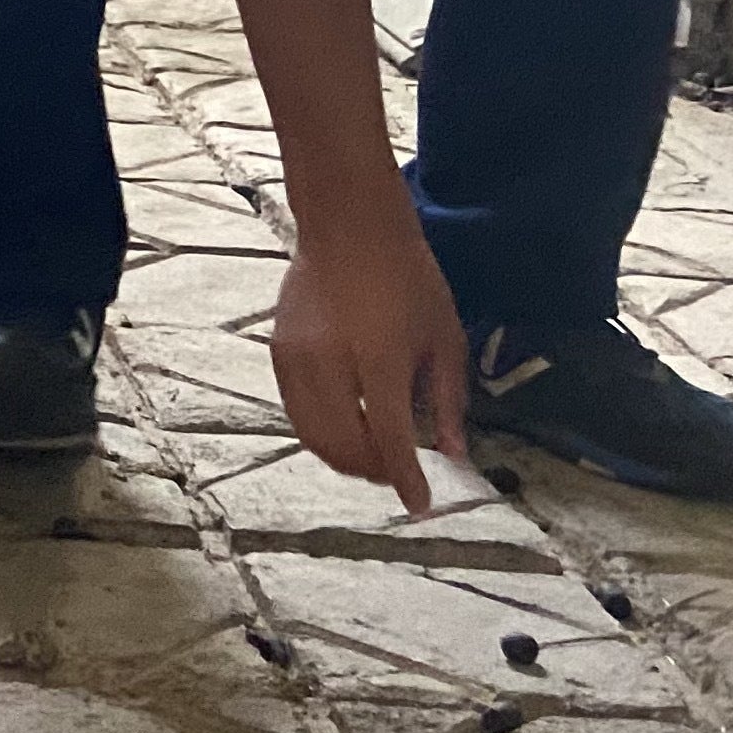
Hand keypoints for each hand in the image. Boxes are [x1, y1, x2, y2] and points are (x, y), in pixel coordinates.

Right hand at [270, 229, 469, 511]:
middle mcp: (330, 362)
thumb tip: (455, 455)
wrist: (349, 227)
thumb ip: (449, 400)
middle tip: (399, 475)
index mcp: (379, 357)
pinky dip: (322, 434)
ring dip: (344, 459)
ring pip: (312, 436)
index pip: (389, 436)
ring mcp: (297, 359)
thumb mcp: (444, 337)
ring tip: (372, 458)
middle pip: (344, 445)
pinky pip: (296, 413)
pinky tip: (346, 428)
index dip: (406, 477)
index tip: (421, 505)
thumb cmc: (408, 278)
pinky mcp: (278, 354)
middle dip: (374, 472)